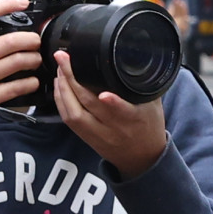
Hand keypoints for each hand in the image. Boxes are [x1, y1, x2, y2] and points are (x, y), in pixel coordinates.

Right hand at [0, 0, 44, 138]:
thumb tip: (3, 20)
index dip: (5, 5)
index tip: (22, 3)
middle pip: (9, 41)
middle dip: (31, 39)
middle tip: (36, 41)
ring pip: (16, 62)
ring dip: (33, 59)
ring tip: (35, 59)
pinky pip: (16, 87)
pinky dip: (30, 82)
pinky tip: (32, 80)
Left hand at [53, 49, 170, 173]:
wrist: (142, 158)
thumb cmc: (148, 125)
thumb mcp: (153, 104)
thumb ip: (143, 83)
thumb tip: (133, 55)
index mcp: (134, 118)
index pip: (123, 111)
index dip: (114, 103)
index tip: (104, 93)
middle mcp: (114, 128)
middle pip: (89, 105)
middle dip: (72, 79)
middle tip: (64, 58)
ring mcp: (98, 134)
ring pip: (74, 114)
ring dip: (63, 89)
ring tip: (59, 69)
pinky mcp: (86, 137)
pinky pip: (68, 119)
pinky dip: (61, 100)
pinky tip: (59, 86)